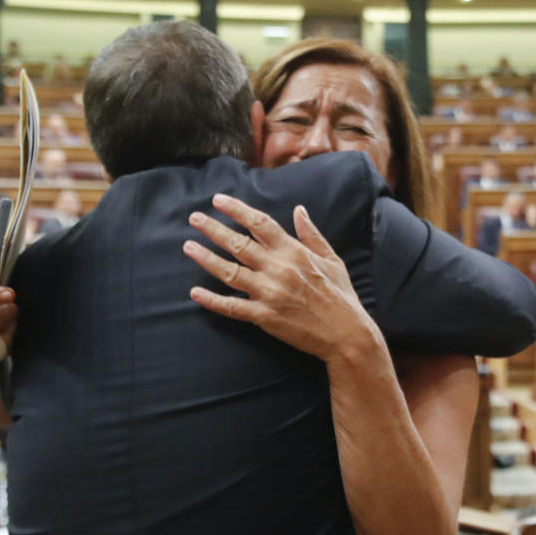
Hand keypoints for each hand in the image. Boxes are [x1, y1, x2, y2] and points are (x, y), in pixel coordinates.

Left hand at [183, 195, 373, 364]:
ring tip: (188, 246)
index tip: (218, 200)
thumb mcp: (331, 259)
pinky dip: (212, 300)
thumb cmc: (341, 296)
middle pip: (238, 243)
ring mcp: (269, 293)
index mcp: (294, 251)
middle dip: (213, 229)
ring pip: (229, 272)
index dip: (236, 209)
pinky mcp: (265, 316)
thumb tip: (299, 210)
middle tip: (194, 218)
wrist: (347, 334)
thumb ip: (311, 234)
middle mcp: (278, 268)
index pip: (259, 223)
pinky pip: (232, 307)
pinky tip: (195, 292)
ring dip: (206, 258)